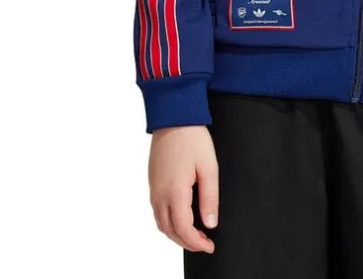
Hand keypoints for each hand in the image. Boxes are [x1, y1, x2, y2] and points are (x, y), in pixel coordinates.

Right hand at [148, 125, 219, 252]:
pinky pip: (157, 211)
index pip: (183, 228)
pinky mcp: (152, 182)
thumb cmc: (193, 138)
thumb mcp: (209, 166)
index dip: (196, 242)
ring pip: (161, 223)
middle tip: (204, 244)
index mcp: (174, 192)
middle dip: (186, 242)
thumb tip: (210, 223)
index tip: (210, 246)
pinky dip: (168, 222)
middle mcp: (159, 194)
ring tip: (194, 235)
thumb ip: (209, 197)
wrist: (173, 117)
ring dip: (176, 234)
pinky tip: (181, 218)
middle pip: (169, 230)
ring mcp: (153, 188)